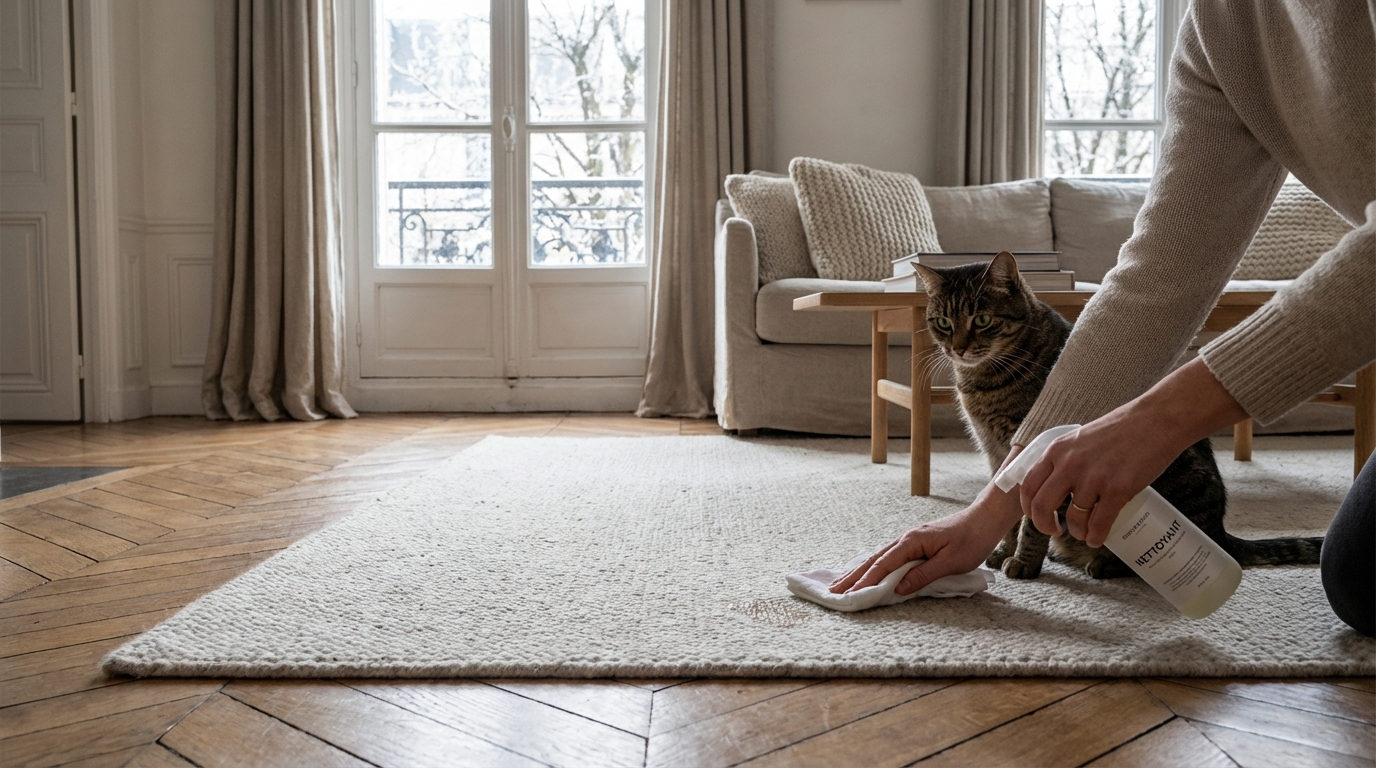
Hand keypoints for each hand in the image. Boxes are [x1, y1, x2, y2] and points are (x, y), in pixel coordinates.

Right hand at [828, 479, 1022, 595]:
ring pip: (877, 558)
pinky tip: (865, 571)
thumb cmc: (971, 541)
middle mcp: (905, 539)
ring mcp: (908, 540)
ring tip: (841, 584)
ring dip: (858, 572)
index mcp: (911, 542)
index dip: (865, 582)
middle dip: (852, 577)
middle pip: (873, 560)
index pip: (882, 565)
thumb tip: (898, 589)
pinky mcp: (914, 543)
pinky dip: (872, 566)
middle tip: (833, 592)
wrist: (983, 520)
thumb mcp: (950, 563)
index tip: (849, 596)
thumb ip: (923, 576)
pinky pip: (887, 557)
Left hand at [1019, 358, 1247, 546]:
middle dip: (1044, 526)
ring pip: (1074, 519)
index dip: (1029, 508)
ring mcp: (1094, 478)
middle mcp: (1070, 464)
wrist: (1158, 420)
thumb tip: (1056, 484)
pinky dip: (1096, 537)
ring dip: (1077, 532)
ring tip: (1084, 533)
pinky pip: (1099, 524)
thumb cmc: (1122, 428)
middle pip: (1042, 507)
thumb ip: (1066, 458)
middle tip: (1055, 531)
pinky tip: (1098, 539)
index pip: (1028, 485)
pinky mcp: (1118, 490)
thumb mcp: (1081, 437)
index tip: (1038, 516)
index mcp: (1058, 450)